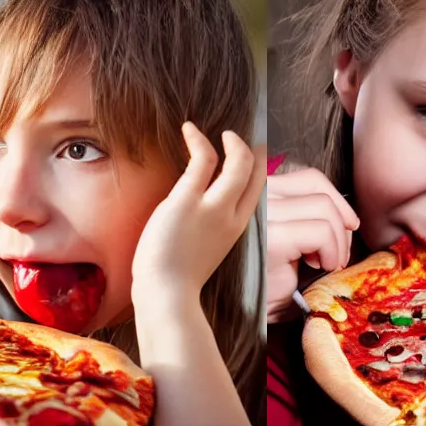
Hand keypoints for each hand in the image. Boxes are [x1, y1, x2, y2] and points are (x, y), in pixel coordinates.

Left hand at [130, 123, 267, 306]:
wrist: (166, 296)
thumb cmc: (178, 280)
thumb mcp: (208, 251)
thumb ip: (213, 228)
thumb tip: (204, 207)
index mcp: (236, 228)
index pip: (256, 191)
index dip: (259, 170)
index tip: (254, 158)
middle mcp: (231, 215)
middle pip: (254, 172)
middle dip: (251, 151)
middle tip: (238, 138)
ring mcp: (212, 206)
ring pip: (238, 162)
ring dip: (233, 142)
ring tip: (222, 134)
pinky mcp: (188, 199)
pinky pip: (202, 158)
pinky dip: (198, 139)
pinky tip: (189, 129)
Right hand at [266, 166, 360, 321]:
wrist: (233, 319)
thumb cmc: (260, 283)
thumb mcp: (283, 241)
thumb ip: (303, 219)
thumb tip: (347, 217)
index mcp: (258, 194)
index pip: (309, 178)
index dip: (336, 200)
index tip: (347, 225)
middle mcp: (256, 196)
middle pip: (318, 185)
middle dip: (341, 220)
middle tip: (338, 253)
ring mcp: (262, 213)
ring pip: (324, 206)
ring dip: (338, 241)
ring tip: (327, 264)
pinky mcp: (271, 237)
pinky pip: (322, 232)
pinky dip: (333, 252)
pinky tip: (321, 269)